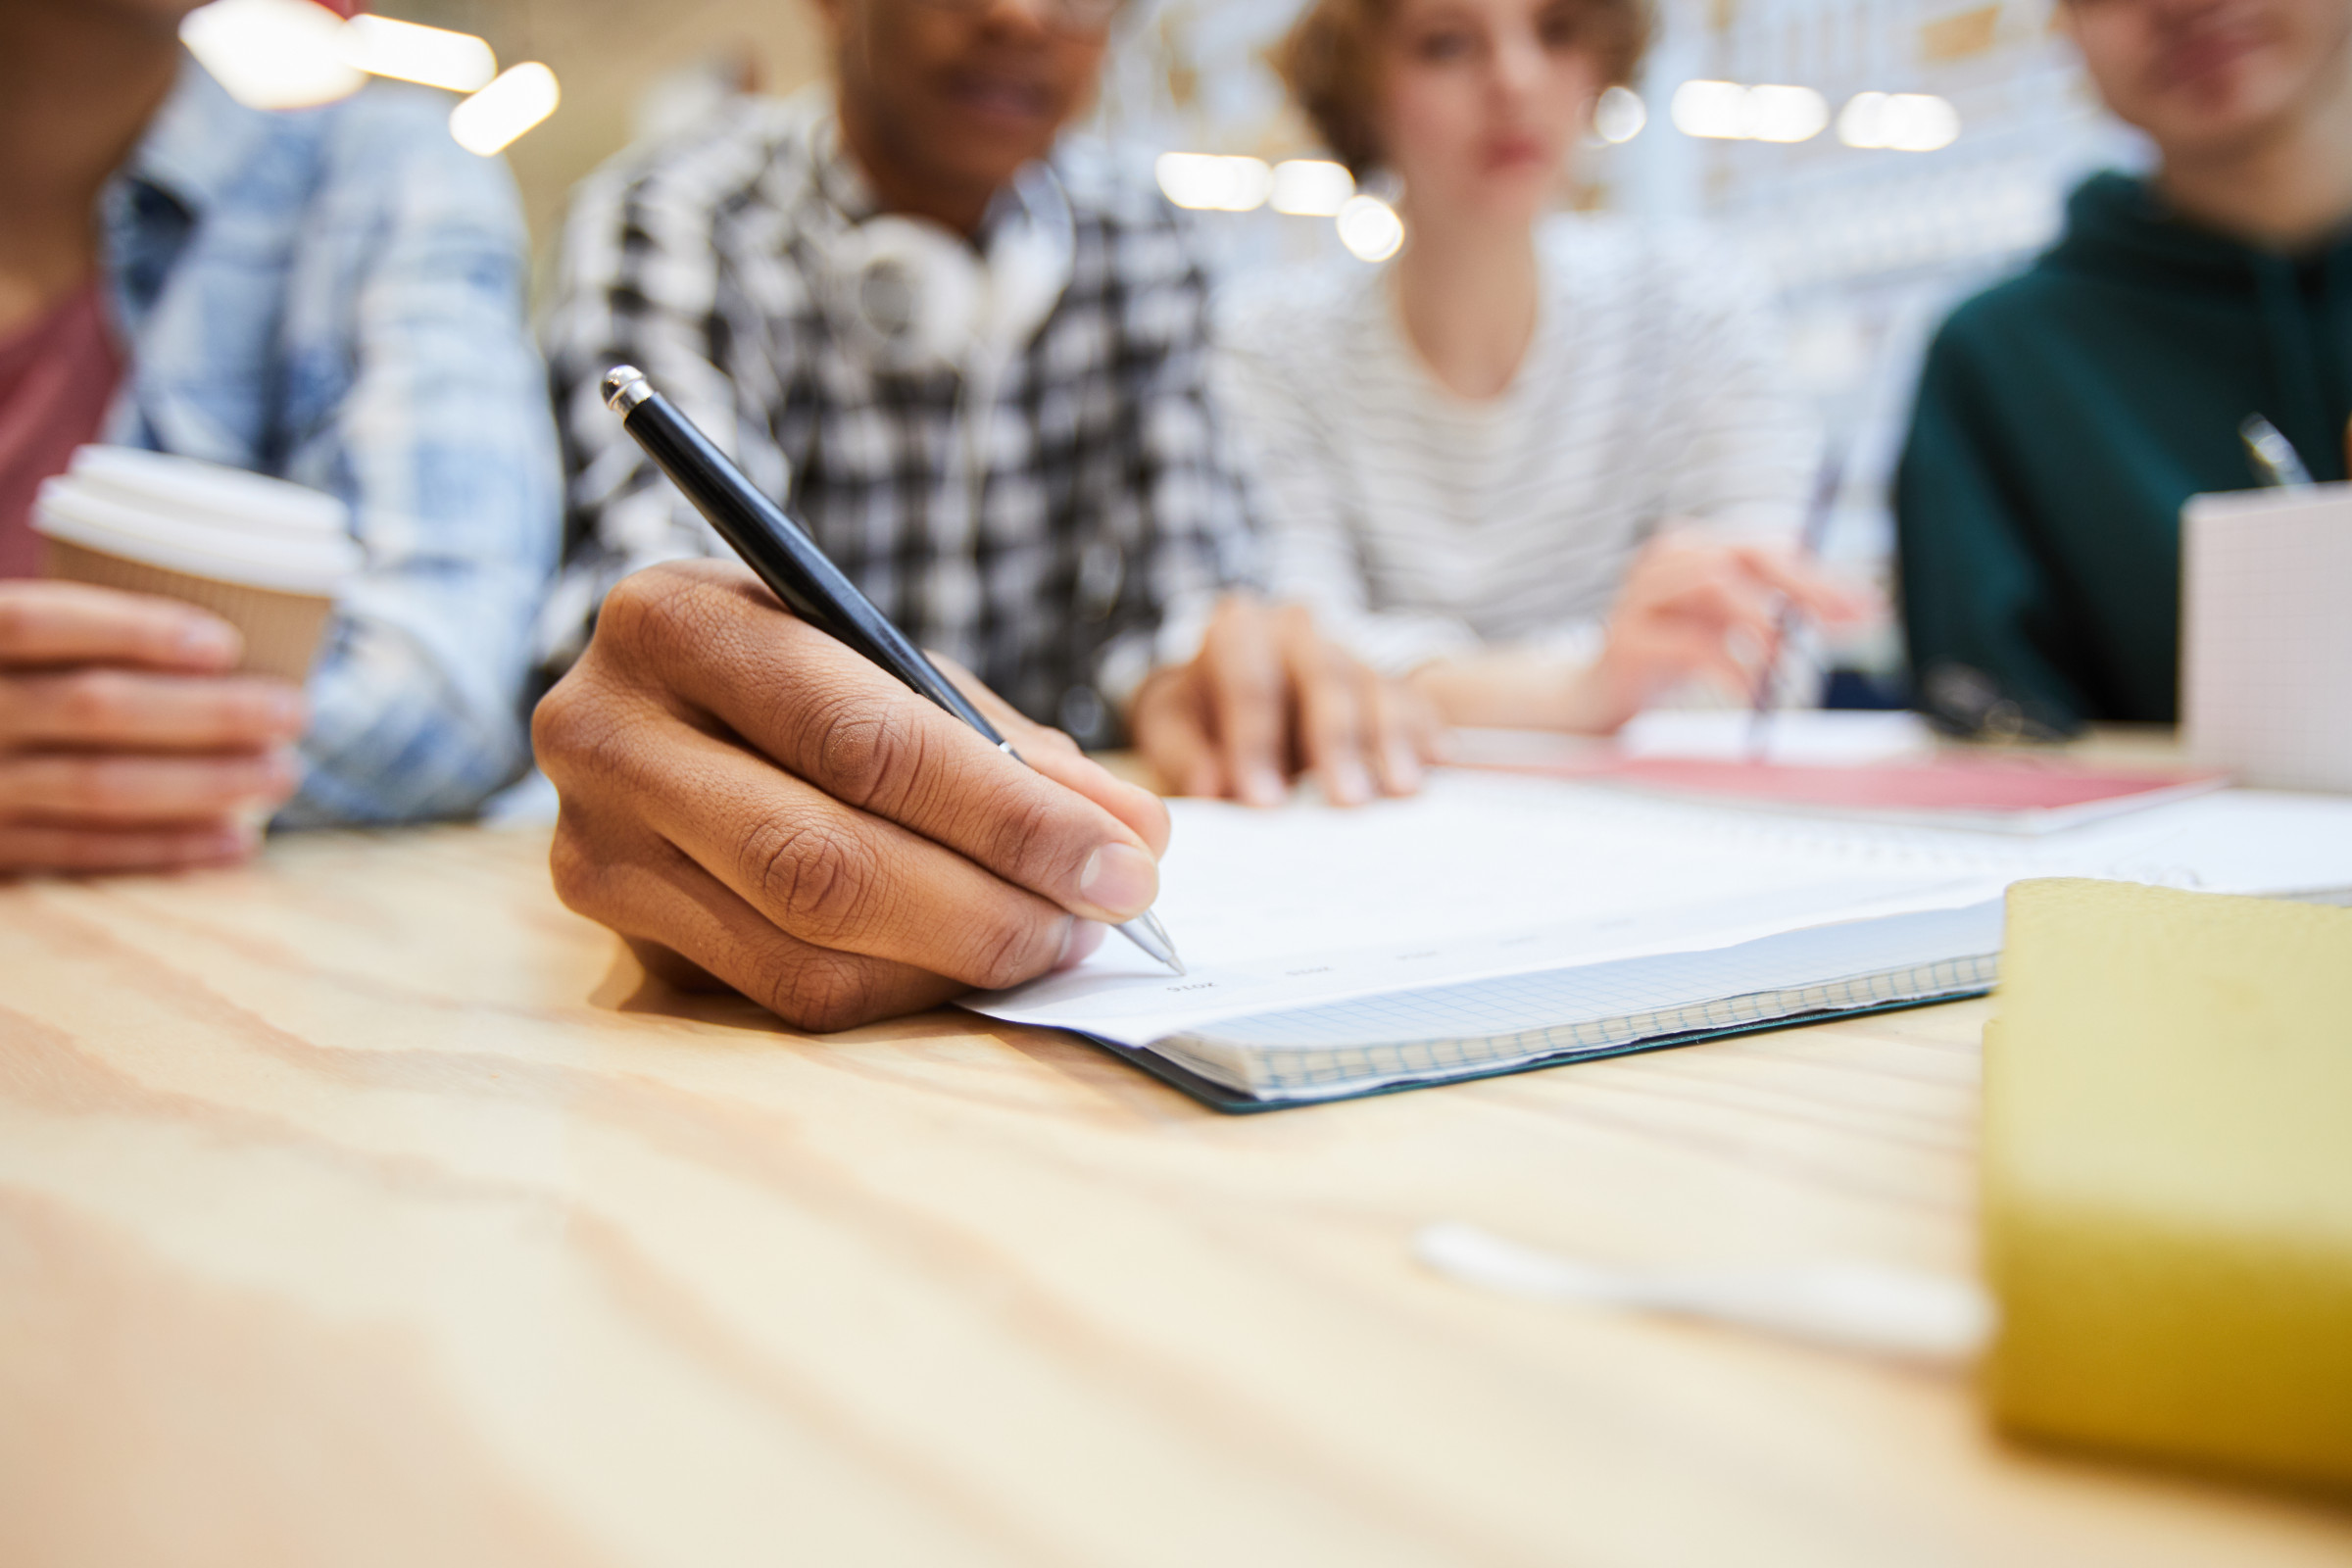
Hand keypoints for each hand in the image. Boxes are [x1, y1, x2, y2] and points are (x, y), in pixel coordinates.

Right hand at [0, 581, 305, 874]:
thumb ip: (60, 630)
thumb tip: (218, 636)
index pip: (36, 623)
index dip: (131, 629)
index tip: (225, 643)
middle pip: (90, 707)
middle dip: (205, 712)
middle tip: (293, 711)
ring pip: (97, 786)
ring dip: (204, 783)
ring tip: (282, 773)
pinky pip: (80, 853)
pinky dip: (164, 849)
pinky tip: (235, 841)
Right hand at [533, 559, 1175, 1032]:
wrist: (652, 707)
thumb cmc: (791, 670)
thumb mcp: (883, 663)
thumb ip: (1002, 743)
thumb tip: (1136, 835)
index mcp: (672, 621)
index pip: (859, 740)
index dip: (1005, 812)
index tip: (1127, 857)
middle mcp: (604, 734)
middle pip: (822, 860)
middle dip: (993, 901)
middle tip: (1105, 915)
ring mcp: (595, 848)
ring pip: (803, 946)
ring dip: (957, 959)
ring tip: (1055, 941)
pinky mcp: (617, 938)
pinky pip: (783, 991)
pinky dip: (900, 989)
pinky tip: (968, 965)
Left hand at [1128, 596, 1435, 806]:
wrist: (1231, 691)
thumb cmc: (1200, 713)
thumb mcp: (1172, 724)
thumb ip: (1184, 753)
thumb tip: (1210, 788)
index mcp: (1239, 632)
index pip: (1249, 683)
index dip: (1255, 742)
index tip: (1264, 802)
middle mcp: (1299, 631)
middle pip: (1324, 679)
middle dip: (1336, 741)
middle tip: (1348, 801)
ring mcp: (1348, 652)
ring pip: (1375, 688)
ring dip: (1389, 741)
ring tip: (1402, 790)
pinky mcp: (1387, 683)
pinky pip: (1414, 702)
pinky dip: (1424, 733)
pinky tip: (1438, 763)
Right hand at [1576, 534, 1874, 731]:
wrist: (1597, 696)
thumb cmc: (1671, 656)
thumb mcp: (1729, 627)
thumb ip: (1781, 613)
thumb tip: (1860, 613)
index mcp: (1696, 546)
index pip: (1768, 548)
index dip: (1820, 577)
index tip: (1866, 611)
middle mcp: (1666, 557)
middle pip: (1744, 555)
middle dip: (1801, 589)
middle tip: (1841, 628)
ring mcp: (1640, 593)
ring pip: (1716, 585)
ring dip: (1765, 627)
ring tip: (1789, 670)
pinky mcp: (1627, 637)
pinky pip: (1691, 643)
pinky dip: (1732, 670)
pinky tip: (1751, 697)